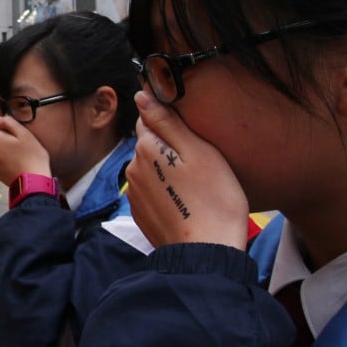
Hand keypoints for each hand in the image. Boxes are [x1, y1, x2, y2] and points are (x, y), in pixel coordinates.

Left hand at [0, 116, 51, 185]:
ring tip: (21, 156)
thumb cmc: (32, 156)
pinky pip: (1, 162)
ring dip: (7, 151)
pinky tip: (18, 164)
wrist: (32, 181)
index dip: (8, 127)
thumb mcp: (24, 134)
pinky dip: (8, 162)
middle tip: (22, 145)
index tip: (18, 133)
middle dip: (7, 140)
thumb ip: (9, 122)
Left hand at [124, 89, 248, 249]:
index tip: (191, 133)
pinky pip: (151, 190)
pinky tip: (186, 199)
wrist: (207, 252)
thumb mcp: (199, 151)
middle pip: (149, 143)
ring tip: (195, 183)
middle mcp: (133, 168)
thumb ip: (167, 121)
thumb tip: (142, 95)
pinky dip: (165, 190)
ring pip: (150, 167)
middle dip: (169, 146)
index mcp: (146, 148)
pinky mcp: (141, 212)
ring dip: (166, 169)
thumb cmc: (214, 199)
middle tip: (199, 161)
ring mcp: (134, 193)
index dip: (171, 121)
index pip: (149, 118)